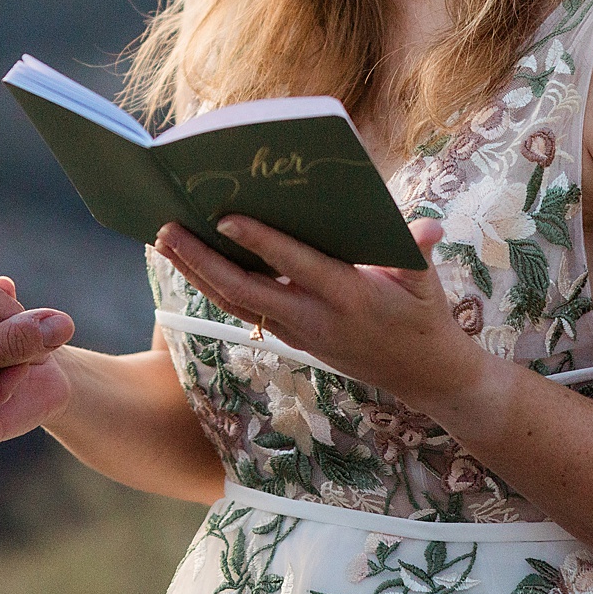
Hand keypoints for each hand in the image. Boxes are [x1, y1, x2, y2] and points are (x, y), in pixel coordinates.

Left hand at [153, 215, 504, 432]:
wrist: (424, 376)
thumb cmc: (424, 317)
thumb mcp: (426, 284)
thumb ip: (418, 253)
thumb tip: (427, 229)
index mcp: (348, 296)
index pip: (294, 265)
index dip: (259, 241)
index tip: (224, 217)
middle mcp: (315, 318)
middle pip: (245, 291)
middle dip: (202, 260)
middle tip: (167, 229)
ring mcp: (299, 333)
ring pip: (236, 304)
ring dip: (197, 274)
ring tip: (165, 241)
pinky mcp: (293, 339)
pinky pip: (245, 312)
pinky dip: (215, 287)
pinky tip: (193, 264)